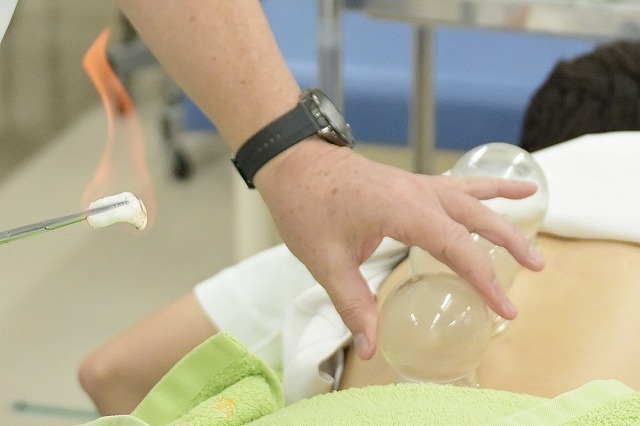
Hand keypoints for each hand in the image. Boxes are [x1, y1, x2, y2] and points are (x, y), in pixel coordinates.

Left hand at [256, 138, 544, 359]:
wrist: (292, 161)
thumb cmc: (305, 205)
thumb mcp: (326, 261)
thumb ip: (353, 303)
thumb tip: (372, 346)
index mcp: (402, 210)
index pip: (457, 248)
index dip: (484, 279)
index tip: (505, 306)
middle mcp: (417, 192)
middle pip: (475, 218)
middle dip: (509, 244)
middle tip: (538, 268)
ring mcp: (415, 183)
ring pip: (471, 196)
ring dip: (502, 210)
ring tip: (535, 209)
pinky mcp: (409, 182)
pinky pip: (454, 183)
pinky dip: (481, 186)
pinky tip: (500, 188)